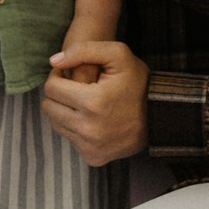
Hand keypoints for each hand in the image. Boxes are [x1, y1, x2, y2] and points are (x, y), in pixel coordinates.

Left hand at [40, 37, 150, 164]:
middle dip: (58, 95)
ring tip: (82, 102)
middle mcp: (88, 129)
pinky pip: (69, 139)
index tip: (68, 74)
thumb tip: (54, 61)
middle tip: (74, 88)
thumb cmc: (138, 83)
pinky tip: (89, 118)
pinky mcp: (93, 158)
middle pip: (49, 108)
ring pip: (56, 125)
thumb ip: (83, 50)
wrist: (159, 117)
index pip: (51, 88)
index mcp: (92, 102)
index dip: (57, 77)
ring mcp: (90, 147)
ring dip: (64, 111)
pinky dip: (74, 128)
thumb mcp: (118, 55)